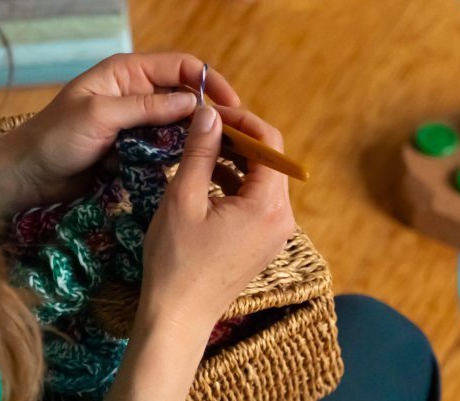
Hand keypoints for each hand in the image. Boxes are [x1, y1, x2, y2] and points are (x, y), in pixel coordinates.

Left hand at [0, 53, 240, 217]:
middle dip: (208, 112)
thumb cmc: (55, 138)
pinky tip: (194, 166)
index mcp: (127, 73)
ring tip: (219, 154)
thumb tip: (194, 104)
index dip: (209, 82)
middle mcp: (137, 94)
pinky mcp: (136, 149)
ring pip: (180, 124)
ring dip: (196, 136)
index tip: (231, 107)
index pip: (181, 67)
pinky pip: (167, 147)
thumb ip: (147, 107)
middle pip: (185, 95)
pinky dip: (181, 154)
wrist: (27, 176)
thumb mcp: (100, 116)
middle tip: (233, 136)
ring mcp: (138, 123)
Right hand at [105, 105, 294, 400]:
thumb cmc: (176, 261)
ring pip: (261, 179)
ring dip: (234, 160)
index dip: (242, 120)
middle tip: (202, 127)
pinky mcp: (264, 241)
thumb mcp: (183, 198)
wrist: (179, 316)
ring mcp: (276, 232)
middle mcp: (282, 217)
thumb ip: (199, 151)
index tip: (211, 112)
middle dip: (238, 138)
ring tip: (198, 150)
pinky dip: (235, 184)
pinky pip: (256, 200)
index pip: (269, 142)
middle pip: (269, 160)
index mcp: (269, 205)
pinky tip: (205, 177)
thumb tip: (209, 113)